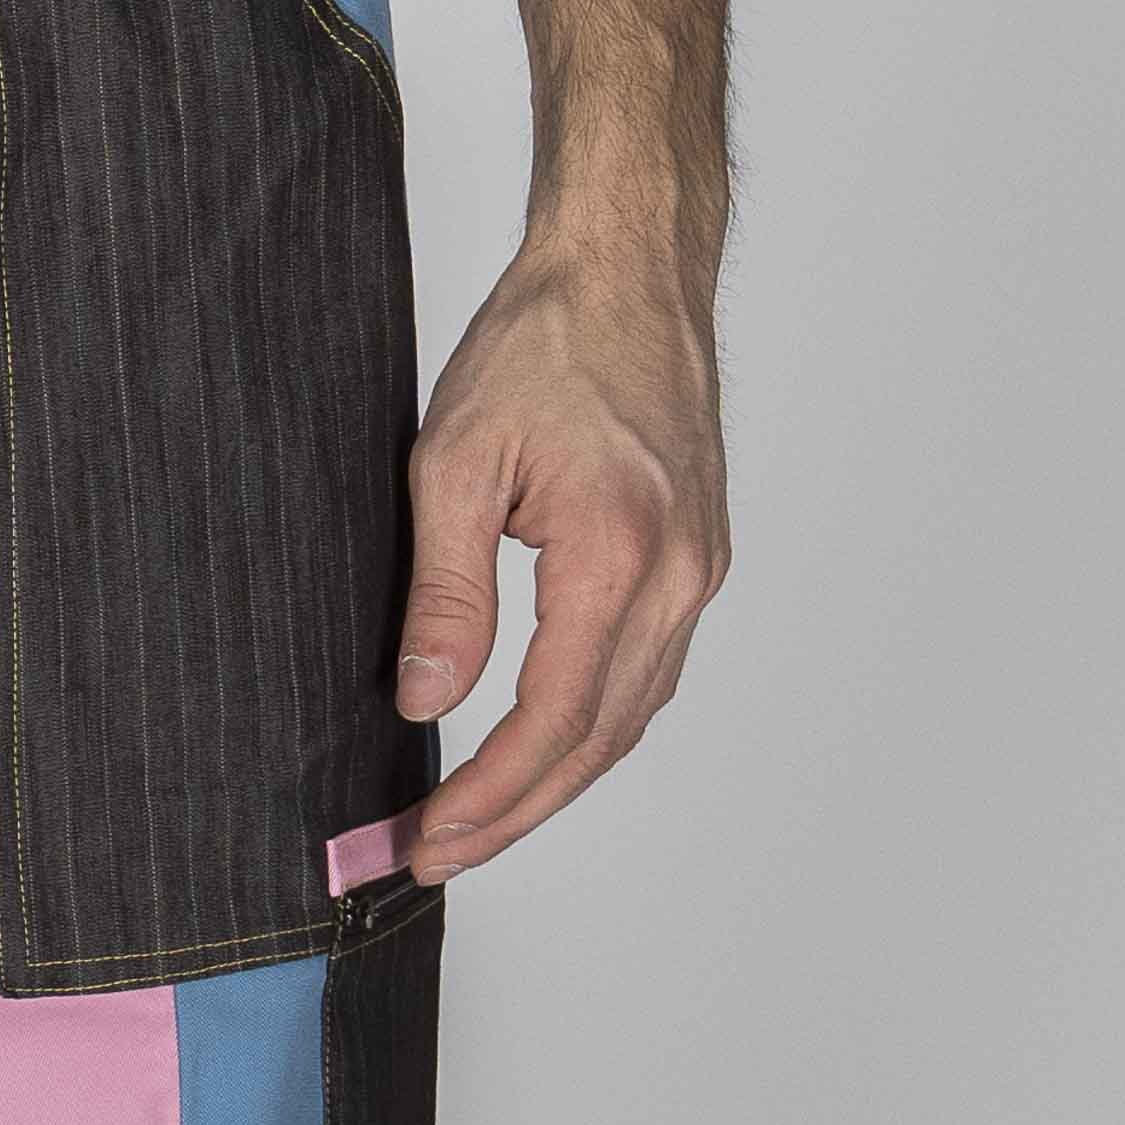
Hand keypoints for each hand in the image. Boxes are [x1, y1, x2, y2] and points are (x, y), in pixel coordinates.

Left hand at [398, 214, 729, 880]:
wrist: (629, 269)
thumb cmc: (546, 340)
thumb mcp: (455, 460)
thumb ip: (443, 593)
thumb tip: (425, 701)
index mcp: (620, 553)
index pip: (553, 718)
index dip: (490, 796)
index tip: (429, 838)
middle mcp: (678, 576)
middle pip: (598, 739)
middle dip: (515, 812)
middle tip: (436, 855)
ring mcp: (699, 571)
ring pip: (629, 717)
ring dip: (553, 782)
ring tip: (475, 825)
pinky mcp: (697, 560)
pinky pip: (646, 675)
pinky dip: (590, 729)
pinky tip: (538, 752)